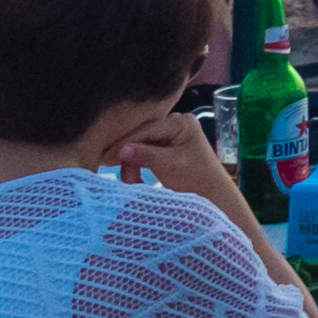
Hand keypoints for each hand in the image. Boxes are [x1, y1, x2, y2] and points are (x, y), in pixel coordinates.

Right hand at [95, 98, 232, 195]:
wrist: (210, 194)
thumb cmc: (195, 178)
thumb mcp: (169, 165)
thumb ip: (145, 155)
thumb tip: (120, 150)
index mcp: (181, 123)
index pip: (146, 130)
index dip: (125, 143)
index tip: (107, 156)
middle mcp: (175, 123)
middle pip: (141, 136)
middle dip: (126, 154)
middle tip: (107, 166)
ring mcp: (170, 133)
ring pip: (139, 144)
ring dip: (131, 163)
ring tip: (131, 181)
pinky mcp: (165, 146)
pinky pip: (143, 151)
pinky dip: (136, 164)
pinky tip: (133, 177)